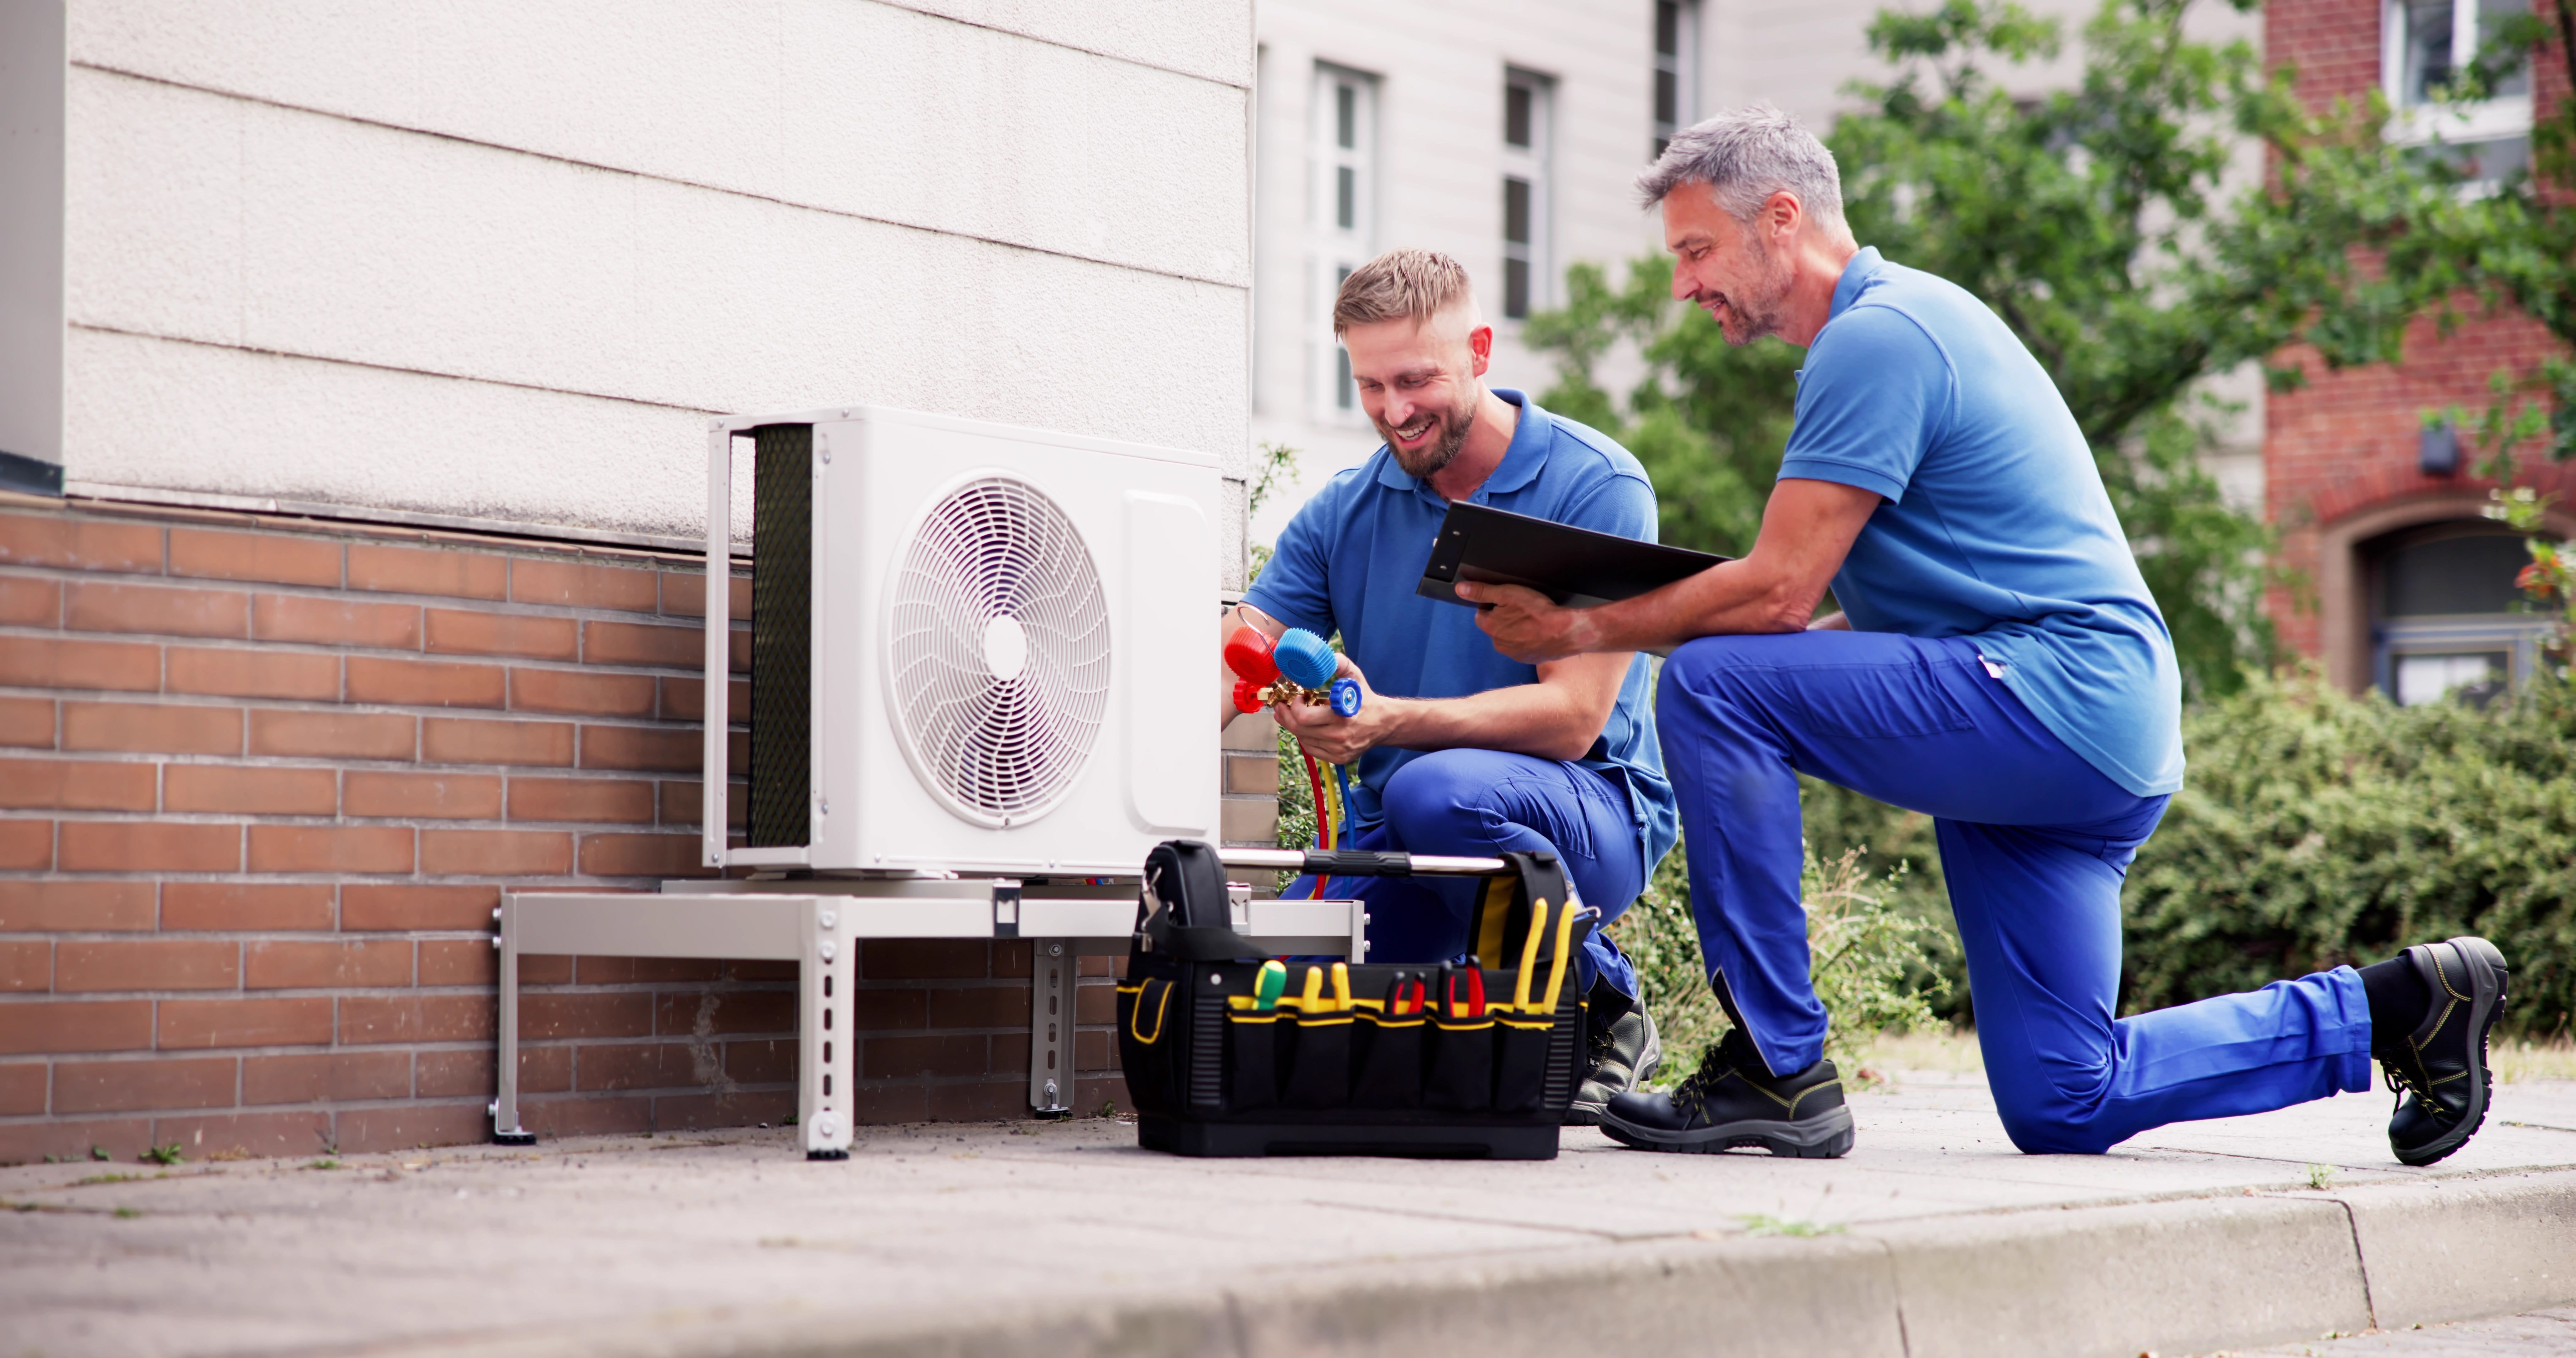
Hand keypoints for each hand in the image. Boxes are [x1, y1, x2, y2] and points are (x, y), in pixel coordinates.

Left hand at [1275, 652, 1394, 764]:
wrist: (1384, 723)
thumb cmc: (1365, 699)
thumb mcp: (1355, 677)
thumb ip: (1340, 664)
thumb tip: (1326, 656)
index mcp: (1342, 716)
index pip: (1305, 717)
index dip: (1294, 706)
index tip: (1296, 697)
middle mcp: (1339, 736)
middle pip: (1299, 729)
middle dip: (1286, 716)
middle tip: (1281, 706)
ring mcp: (1338, 749)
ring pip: (1303, 739)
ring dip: (1292, 726)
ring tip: (1288, 715)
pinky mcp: (1338, 757)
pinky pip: (1311, 749)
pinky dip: (1303, 737)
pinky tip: (1302, 728)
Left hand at [1455, 581, 1599, 662]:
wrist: (1567, 631)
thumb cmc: (1538, 611)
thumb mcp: (1507, 593)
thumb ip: (1482, 591)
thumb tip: (1460, 589)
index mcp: (1490, 628)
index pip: (1481, 614)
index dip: (1492, 604)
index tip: (1507, 600)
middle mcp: (1499, 645)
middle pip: (1495, 626)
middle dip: (1504, 617)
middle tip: (1522, 608)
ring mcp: (1514, 654)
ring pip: (1510, 637)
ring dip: (1516, 629)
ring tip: (1532, 619)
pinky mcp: (1529, 659)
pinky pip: (1523, 646)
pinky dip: (1528, 638)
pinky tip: (1539, 630)